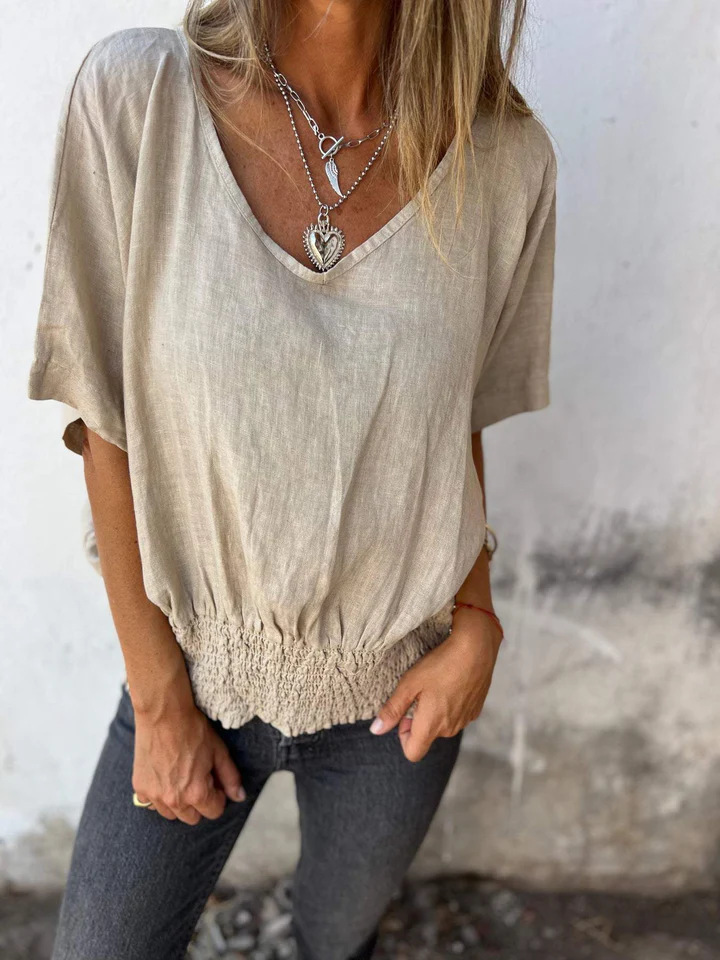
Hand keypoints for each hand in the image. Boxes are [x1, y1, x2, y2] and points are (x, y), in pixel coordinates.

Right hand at [132, 696, 245, 824]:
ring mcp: (154, 795)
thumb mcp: (219, 751)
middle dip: (199, 802)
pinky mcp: (140, 787)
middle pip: (192, 818)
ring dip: (179, 802)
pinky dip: (159, 795)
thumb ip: (230, 778)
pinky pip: (152, 803)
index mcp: (196, 793)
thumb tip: (239, 797)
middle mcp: (174, 799)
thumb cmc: (192, 729)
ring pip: (172, 814)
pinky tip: (165, 776)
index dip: (218, 796)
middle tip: (198, 778)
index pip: (213, 812)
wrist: (163, 713)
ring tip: (181, 777)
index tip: (214, 781)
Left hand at [370, 608, 502, 762]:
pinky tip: (451, 683)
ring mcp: (465, 720)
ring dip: (435, 712)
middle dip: (419, 720)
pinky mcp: (475, 710)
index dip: (403, 736)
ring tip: (436, 684)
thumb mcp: (409, 684)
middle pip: (427, 736)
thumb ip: (392, 710)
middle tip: (419, 691)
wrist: (476, 649)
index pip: (413, 752)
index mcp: (431, 725)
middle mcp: (450, 729)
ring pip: (442, 725)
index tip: (405, 714)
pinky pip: (456, 716)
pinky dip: (450, 705)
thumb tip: (376, 730)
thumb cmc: (440, 664)